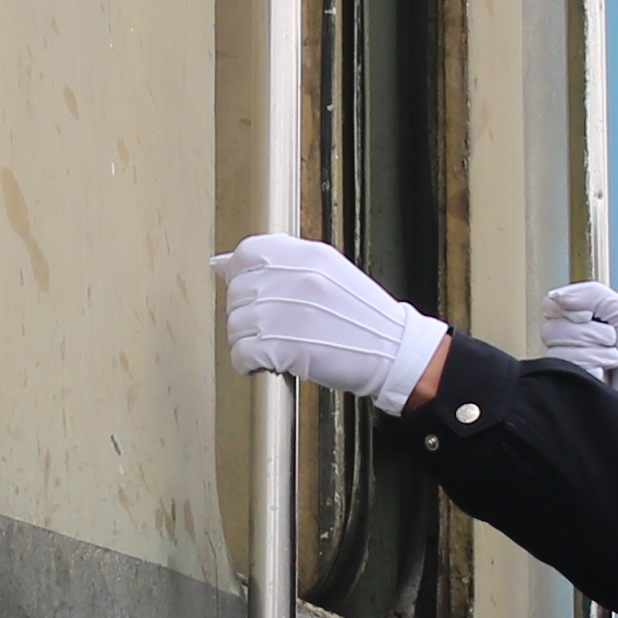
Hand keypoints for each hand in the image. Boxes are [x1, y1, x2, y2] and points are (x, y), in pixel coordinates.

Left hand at [211, 234, 447, 412]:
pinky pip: (241, 354)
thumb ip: (278, 265)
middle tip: (274, 328)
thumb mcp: (327, 273)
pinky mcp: (286, 347)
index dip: (241, 276)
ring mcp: (290, 312)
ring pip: (236, 326)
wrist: (395, 352)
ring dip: (249, 342)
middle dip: (248, 315)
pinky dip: (249, 364)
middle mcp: (296, 278)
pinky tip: (269, 363)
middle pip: (237, 294)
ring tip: (276, 346)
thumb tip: (222, 264)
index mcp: (308, 255)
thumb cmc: (363, 318)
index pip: (248, 253)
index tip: (251, 292)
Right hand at [541, 279, 617, 413]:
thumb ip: (593, 294)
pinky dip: (590, 370)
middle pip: (552, 330)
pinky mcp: (568, 383)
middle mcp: (570, 338)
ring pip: (558, 351)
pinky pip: (564, 371)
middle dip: (589, 334)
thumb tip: (557, 297)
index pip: (552, 305)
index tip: (590, 316)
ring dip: (594, 354)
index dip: (571, 310)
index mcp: (581, 315)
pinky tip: (602, 373)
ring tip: (611, 360)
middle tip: (610, 340)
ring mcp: (568, 362)